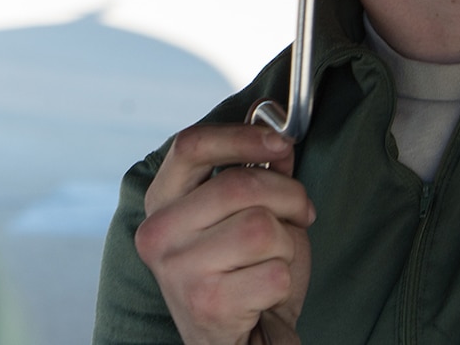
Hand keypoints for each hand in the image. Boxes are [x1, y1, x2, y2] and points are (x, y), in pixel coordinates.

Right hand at [134, 124, 314, 344]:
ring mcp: (179, 269)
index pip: (191, 146)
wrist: (236, 343)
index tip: (280, 142)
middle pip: (240, 185)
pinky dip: (285, 281)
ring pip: (262, 228)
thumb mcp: (243, 215)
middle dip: (288, 196)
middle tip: (301, 212)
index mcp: (161, 202)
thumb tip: (279, 138)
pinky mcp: (207, 303)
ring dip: (287, 243)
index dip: (241, 136)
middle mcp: (158, 233)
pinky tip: (265, 292)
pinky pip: (274, 272)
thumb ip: (256, 174)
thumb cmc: (241, 275)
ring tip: (275, 258)